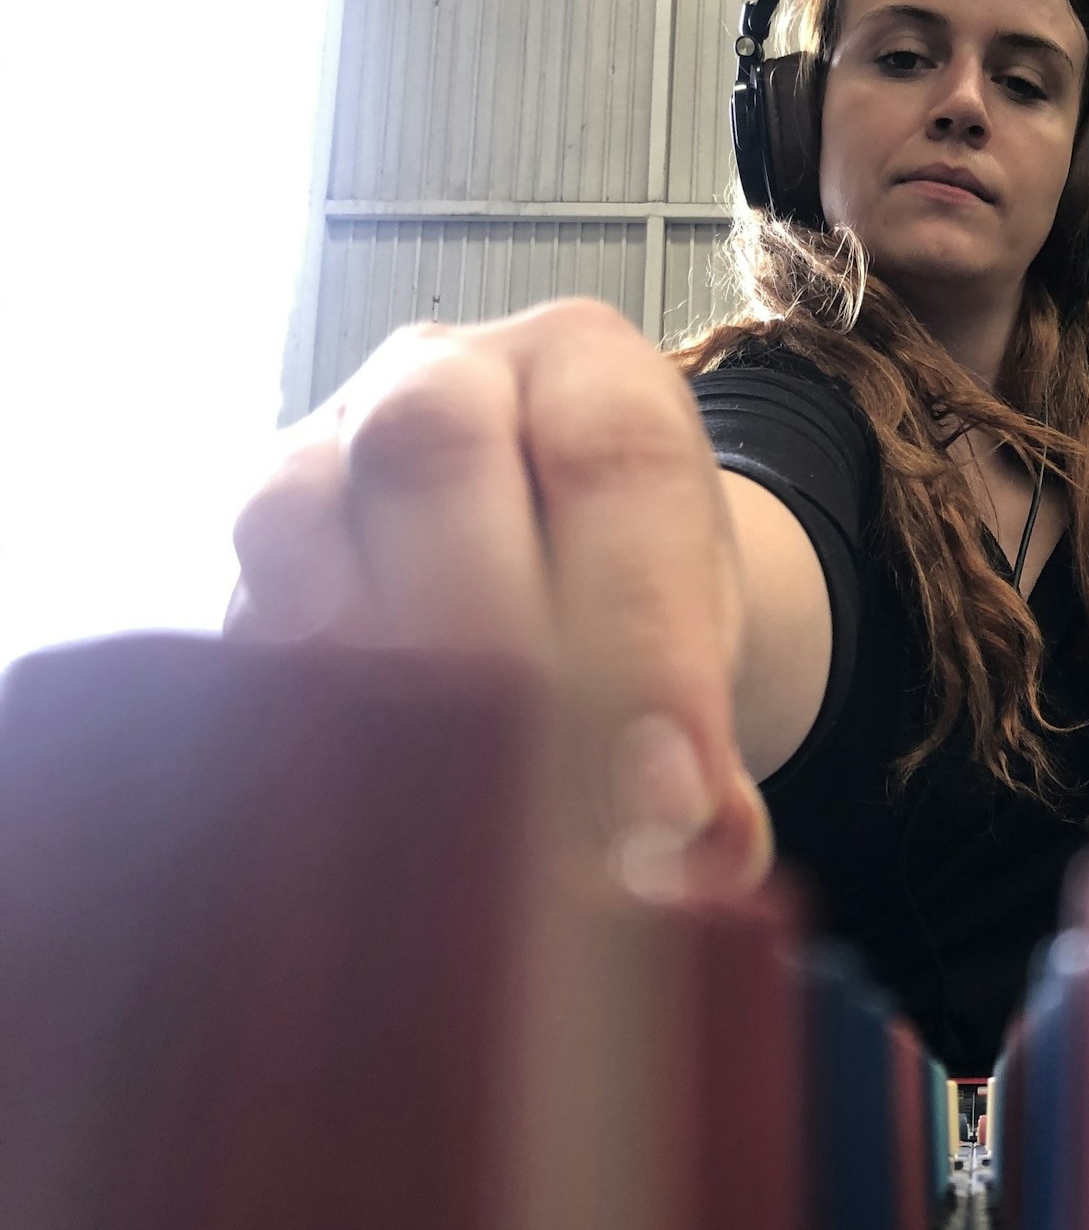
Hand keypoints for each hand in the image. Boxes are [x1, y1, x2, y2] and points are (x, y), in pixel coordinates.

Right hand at [228, 298, 770, 893]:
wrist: (543, 560)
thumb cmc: (629, 592)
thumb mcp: (703, 644)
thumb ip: (711, 746)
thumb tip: (705, 859)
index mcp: (588, 370)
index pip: (617, 459)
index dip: (643, 630)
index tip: (669, 799)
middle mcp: (443, 378)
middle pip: (435, 456)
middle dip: (493, 651)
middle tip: (551, 822)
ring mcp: (321, 449)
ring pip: (301, 523)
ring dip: (376, 688)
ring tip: (456, 833)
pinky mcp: (244, 551)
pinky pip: (237, 618)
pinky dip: (293, 720)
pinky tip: (361, 814)